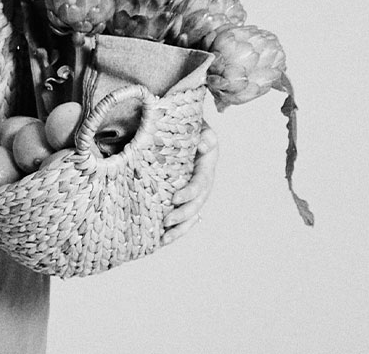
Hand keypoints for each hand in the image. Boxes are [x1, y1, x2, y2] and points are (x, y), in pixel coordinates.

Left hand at [163, 122, 218, 243]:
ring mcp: (195, 193)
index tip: (175, 199)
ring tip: (164, 240)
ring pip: (191, 216)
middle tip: (166, 222)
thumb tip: (204, 145)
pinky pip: (183, 217)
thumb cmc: (190, 127)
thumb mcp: (199, 127)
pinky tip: (162, 239)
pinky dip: (175, 229)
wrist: (185, 130)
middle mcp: (203, 183)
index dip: (190, 193)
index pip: (200, 183)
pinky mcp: (185, 198)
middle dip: (183, 216)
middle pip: (196, 205)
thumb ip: (203, 134)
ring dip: (179, 229)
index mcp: (206, 167)